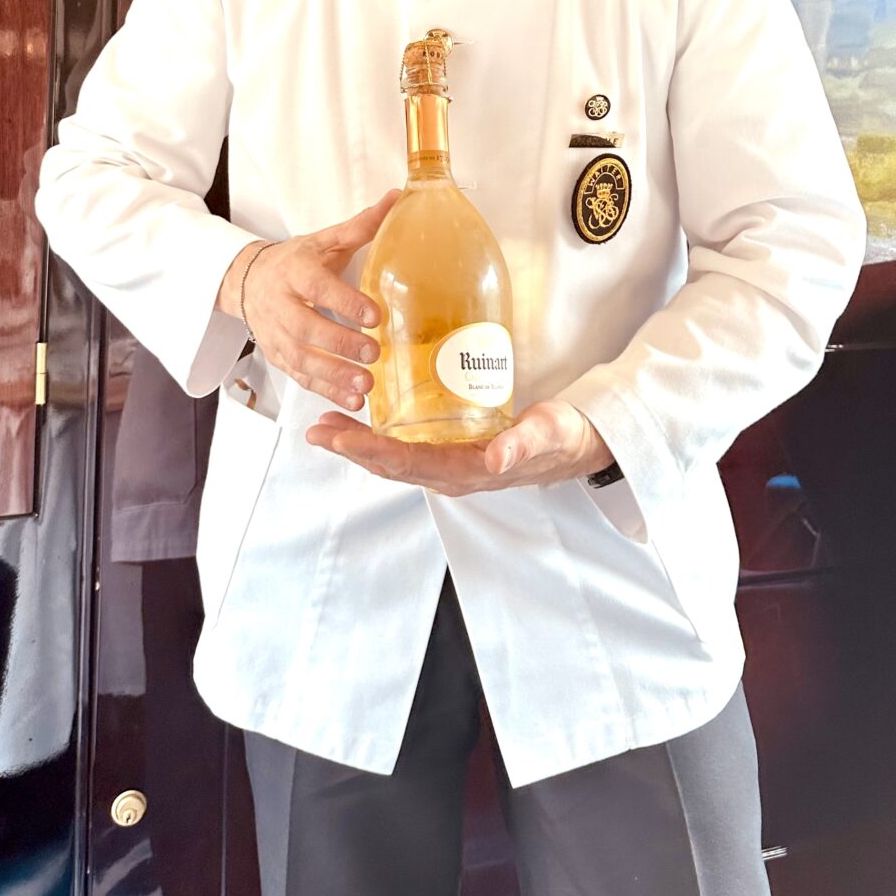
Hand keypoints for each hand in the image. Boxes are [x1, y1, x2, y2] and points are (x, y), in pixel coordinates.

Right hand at [218, 191, 399, 410]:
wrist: (247, 280)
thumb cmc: (294, 261)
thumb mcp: (323, 241)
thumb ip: (360, 226)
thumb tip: (398, 198)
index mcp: (294, 271)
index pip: (317, 286)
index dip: (344, 301)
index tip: (375, 314)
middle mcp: (280, 304)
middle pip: (306, 327)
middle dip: (339, 344)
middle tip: (373, 352)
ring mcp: (275, 334)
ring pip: (301, 358)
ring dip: (334, 375)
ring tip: (366, 384)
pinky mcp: (277, 356)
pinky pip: (300, 377)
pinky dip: (326, 391)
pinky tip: (352, 400)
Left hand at [305, 397, 614, 496]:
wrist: (579, 446)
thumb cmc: (564, 437)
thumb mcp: (548, 434)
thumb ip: (522, 445)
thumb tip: (495, 459)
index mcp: (468, 471)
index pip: (407, 463)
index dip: (367, 451)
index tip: (336, 437)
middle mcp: (453, 474)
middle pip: (391, 464)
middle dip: (351, 448)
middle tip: (316, 429)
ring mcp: (451, 466)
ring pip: (395, 459)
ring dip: (359, 445)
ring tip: (328, 426)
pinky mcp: (454, 454)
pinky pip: (409, 449)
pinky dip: (381, 438)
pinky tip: (367, 421)